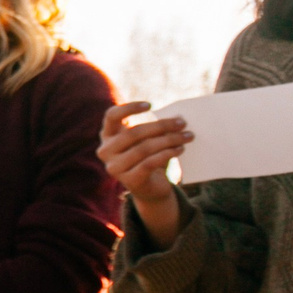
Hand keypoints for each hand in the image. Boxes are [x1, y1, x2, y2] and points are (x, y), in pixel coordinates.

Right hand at [99, 99, 189, 249]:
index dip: (129, 108)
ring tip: (187, 136)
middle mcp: (105, 151)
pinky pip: (149, 163)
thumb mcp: (150, 139)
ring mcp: (114, 167)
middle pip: (133, 133)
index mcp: (108, 136)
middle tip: (182, 123)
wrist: (150, 187)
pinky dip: (167, 154)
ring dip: (169, 140)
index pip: (111, 116)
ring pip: (144, 148)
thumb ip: (159, 128)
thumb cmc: (149, 157)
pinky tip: (180, 149)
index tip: (150, 105)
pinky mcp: (128, 180)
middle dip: (161, 126)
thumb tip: (179, 118)